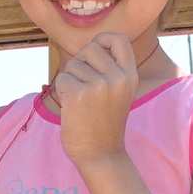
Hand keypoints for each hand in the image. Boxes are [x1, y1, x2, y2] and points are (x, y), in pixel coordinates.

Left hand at [48, 33, 142, 171]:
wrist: (101, 154)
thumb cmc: (104, 124)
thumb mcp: (119, 93)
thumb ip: (111, 70)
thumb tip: (90, 47)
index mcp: (130, 76)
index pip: (119, 39)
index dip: (103, 40)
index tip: (96, 52)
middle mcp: (117, 78)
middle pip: (90, 48)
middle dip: (80, 63)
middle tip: (82, 84)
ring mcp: (99, 85)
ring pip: (73, 65)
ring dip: (70, 80)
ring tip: (80, 101)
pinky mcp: (78, 94)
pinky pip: (62, 79)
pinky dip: (62, 92)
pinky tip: (72, 107)